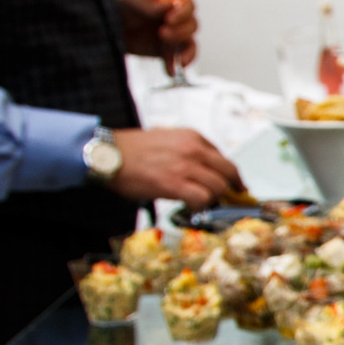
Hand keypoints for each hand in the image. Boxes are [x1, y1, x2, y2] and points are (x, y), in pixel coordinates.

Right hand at [108, 127, 240, 208]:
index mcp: (193, 137)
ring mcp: (185, 166)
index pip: (224, 158)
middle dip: (232, 188)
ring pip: (218, 187)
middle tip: (231, 199)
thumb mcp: (167, 138)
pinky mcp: (174, 184)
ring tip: (202, 204)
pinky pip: (202, 198)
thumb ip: (188, 150)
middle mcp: (193, 149)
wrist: (109, 154)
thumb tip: (203, 170)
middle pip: (228, 172)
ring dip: (213, 199)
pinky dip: (201, 206)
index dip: (231, 175)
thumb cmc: (133, 150)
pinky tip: (191, 208)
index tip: (234, 185)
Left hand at [118, 0, 196, 64]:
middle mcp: (177, 19)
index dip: (184, 12)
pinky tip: (170, 71)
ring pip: (190, 44)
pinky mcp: (167, 52)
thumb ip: (151, 5)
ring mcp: (174, 37)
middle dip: (181, 31)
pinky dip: (177, 66)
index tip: (169, 19)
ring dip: (186, 51)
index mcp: (172, 2)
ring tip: (177, 58)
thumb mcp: (134, 2)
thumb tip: (170, 5)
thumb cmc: (123, 7)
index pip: (189, 5)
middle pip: (192, 25)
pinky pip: (180, 60)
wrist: (111, 26)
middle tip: (162, 33)